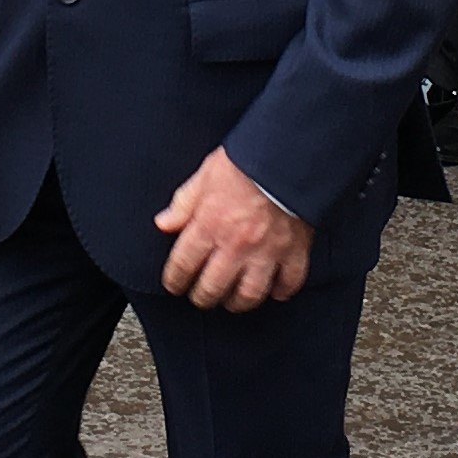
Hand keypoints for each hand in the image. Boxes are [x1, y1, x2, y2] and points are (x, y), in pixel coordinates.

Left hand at [156, 147, 311, 313]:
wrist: (287, 155)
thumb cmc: (247, 161)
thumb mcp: (205, 176)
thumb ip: (183, 204)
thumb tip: (164, 223)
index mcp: (209, 226)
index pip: (183, 265)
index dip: (175, 280)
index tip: (174, 285)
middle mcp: (235, 245)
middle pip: (213, 288)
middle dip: (203, 297)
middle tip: (202, 297)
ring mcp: (266, 252)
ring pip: (250, 294)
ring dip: (239, 302)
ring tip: (233, 301)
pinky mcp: (294, 250)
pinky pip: (289, 282)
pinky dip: (282, 290)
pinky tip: (275, 291)